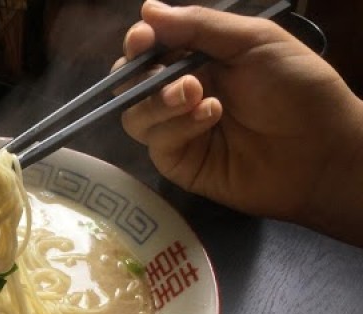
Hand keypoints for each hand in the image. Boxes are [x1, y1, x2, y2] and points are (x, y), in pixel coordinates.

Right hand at [116, 1, 362, 243]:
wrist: (320, 147)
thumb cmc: (296, 87)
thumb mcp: (253, 41)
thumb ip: (200, 26)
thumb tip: (147, 9)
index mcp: (197, 60)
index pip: (150, 49)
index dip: (139, 43)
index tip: (142, 38)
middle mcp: (180, 94)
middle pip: (130, 85)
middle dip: (138, 75)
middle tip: (163, 72)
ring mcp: (177, 131)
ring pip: (135, 116)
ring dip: (158, 101)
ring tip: (194, 94)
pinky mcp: (179, 163)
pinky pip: (157, 142)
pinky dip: (178, 126)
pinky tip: (210, 116)